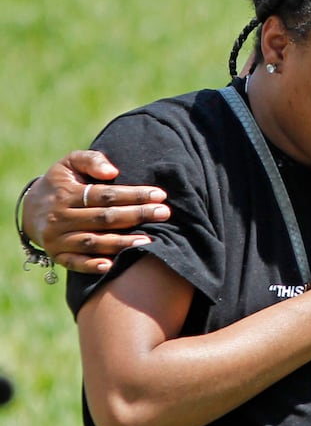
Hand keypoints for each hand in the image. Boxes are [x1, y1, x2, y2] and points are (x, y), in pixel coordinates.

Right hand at [23, 151, 170, 273]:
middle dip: (137, 215)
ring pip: (93, 242)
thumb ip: (91, 160)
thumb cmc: (62, 182)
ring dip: (121, 243)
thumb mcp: (70, 163)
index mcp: (66, 194)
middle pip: (104, 218)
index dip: (133, 195)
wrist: (30, 208)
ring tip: (150, 240)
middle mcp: (60, 217)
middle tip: (164, 213)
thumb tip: (112, 171)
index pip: (105, 195)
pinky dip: (92, 266)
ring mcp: (57, 239)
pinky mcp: (57, 255)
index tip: (159, 195)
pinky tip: (113, 265)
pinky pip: (75, 263)